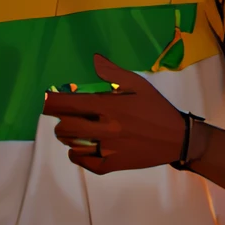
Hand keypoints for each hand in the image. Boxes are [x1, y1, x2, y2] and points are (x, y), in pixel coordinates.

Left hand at [43, 55, 186, 174]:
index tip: (48, 101)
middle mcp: (105, 129)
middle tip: (66, 116)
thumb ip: (114, 72)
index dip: (52, 103)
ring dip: (68, 137)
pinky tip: (80, 149)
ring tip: (73, 130)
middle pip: (65, 128)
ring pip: (72, 146)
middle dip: (60, 120)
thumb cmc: (156, 108)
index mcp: (109, 107)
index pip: (69, 105)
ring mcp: (108, 150)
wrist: (176, 138)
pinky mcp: (112, 165)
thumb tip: (94, 59)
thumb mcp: (139, 84)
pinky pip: (84, 163)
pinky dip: (77, 155)